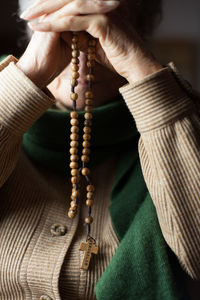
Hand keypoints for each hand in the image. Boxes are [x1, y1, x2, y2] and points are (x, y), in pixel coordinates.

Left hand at [20, 0, 161, 85]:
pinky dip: (56, 24)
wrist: (137, 66)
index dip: (52, 7)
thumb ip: (80, 35)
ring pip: (69, 7)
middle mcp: (101, 4)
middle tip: (26, 14)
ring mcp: (103, 11)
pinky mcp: (103, 23)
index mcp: (100, 7)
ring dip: (47, 13)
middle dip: (44, 5)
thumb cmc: (118, 57)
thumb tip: (64, 33)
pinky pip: (74, 21)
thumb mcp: (94, 44)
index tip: (35, 15)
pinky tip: (42, 27)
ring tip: (29, 19)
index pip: (71, 2)